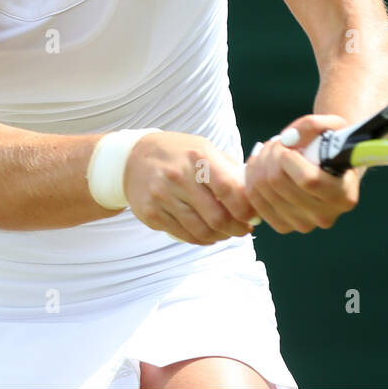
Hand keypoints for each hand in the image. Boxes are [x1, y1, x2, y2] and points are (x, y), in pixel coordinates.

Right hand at [124, 131, 256, 244]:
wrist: (132, 158)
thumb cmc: (178, 153)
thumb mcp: (204, 149)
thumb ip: (230, 170)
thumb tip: (255, 197)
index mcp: (198, 158)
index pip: (229, 190)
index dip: (246, 209)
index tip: (253, 216)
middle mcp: (179, 177)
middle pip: (217, 217)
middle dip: (237, 229)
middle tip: (243, 229)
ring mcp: (162, 197)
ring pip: (202, 232)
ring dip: (220, 237)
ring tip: (226, 232)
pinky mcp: (151, 214)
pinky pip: (184, 236)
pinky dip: (201, 239)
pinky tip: (207, 233)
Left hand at [245, 115, 360, 233]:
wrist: (330, 170)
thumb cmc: (333, 147)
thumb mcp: (333, 126)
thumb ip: (313, 125)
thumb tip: (289, 137)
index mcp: (343, 195)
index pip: (307, 180)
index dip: (288, 157)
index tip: (287, 143)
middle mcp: (324, 216)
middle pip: (278, 183)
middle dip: (271, 154)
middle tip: (277, 142)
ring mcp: (302, 224)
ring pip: (262, 190)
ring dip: (259, 163)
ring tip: (270, 151)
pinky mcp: (283, 226)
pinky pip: (254, 201)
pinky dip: (251, 178)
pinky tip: (261, 166)